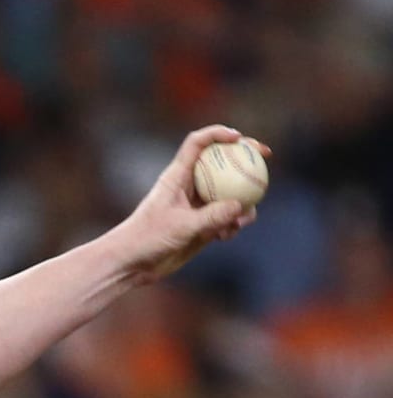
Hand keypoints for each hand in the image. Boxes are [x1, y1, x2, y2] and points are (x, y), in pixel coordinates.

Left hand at [113, 124, 264, 281]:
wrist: (133, 263)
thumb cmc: (147, 239)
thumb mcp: (181, 226)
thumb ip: (211, 216)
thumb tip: (241, 206)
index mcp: (177, 176)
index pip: (197, 144)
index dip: (218, 134)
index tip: (239, 138)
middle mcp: (189, 186)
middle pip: (221, 161)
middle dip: (244, 155)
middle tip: (265, 156)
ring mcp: (198, 204)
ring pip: (230, 191)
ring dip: (243, 201)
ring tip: (239, 221)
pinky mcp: (202, 223)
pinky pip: (227, 216)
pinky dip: (232, 223)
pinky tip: (225, 237)